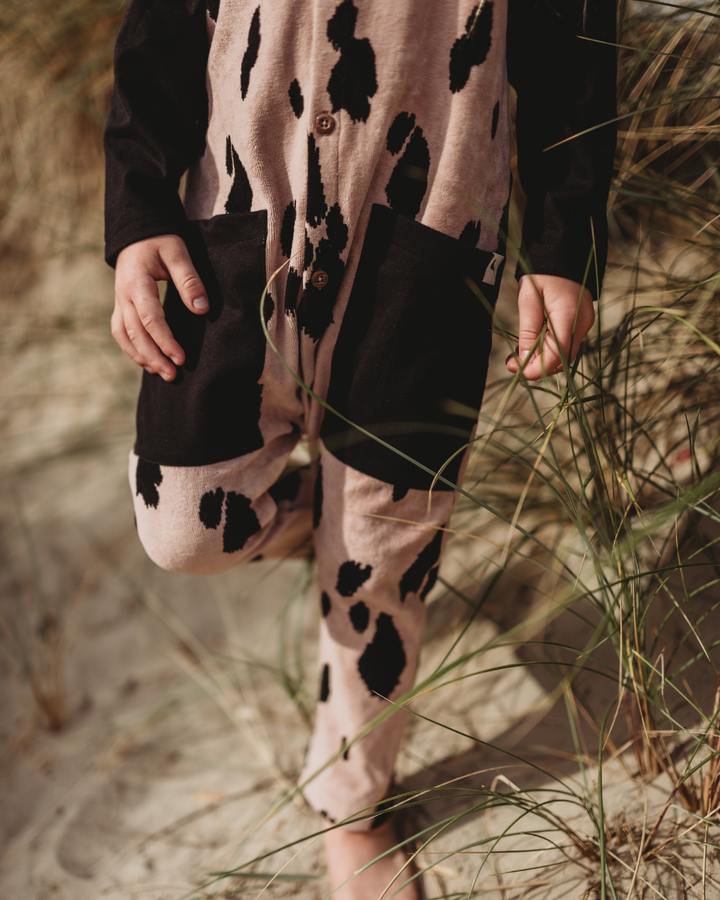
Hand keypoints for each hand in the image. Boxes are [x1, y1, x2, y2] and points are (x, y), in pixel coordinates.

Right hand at [112, 234, 208, 380]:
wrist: (136, 232)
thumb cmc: (159, 241)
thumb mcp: (178, 253)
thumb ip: (189, 281)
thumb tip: (201, 309)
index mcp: (136, 282)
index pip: (149, 318)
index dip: (165, 340)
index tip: (181, 358)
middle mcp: (123, 295)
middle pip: (135, 333)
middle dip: (154, 357)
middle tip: (173, 375)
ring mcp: (119, 301)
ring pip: (124, 336)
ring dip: (141, 357)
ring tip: (162, 373)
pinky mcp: (121, 306)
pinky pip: (121, 332)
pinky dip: (132, 349)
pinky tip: (148, 361)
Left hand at [506, 274, 594, 379]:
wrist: (563, 251)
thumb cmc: (542, 272)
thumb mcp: (528, 299)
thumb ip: (528, 331)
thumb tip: (524, 360)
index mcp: (569, 316)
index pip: (556, 356)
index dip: (536, 369)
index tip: (515, 370)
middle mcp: (582, 324)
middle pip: (561, 359)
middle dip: (536, 367)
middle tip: (511, 364)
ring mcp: (583, 324)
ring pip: (563, 354)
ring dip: (540, 359)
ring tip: (516, 355)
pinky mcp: (580, 323)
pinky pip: (564, 344)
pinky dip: (547, 350)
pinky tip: (530, 345)